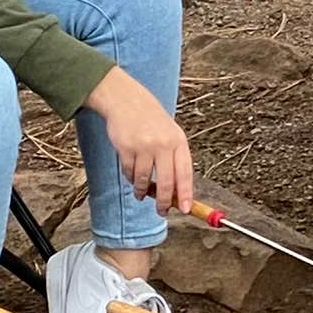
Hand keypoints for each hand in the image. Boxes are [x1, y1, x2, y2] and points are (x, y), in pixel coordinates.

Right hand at [85, 67, 197, 222]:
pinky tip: (132, 176)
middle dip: (164, 202)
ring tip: (141, 194)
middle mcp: (163, 144)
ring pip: (144, 180)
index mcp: (178, 142)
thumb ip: (174, 159)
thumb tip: (177, 191)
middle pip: (166, 182)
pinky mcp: (126, 148)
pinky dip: (131, 178)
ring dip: (142, 191)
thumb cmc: (151, 120)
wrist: (127, 101)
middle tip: (162, 211)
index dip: (185, 194)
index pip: (185, 173)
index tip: (185, 209)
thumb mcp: (170, 135)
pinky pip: (130, 173)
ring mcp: (144, 146)